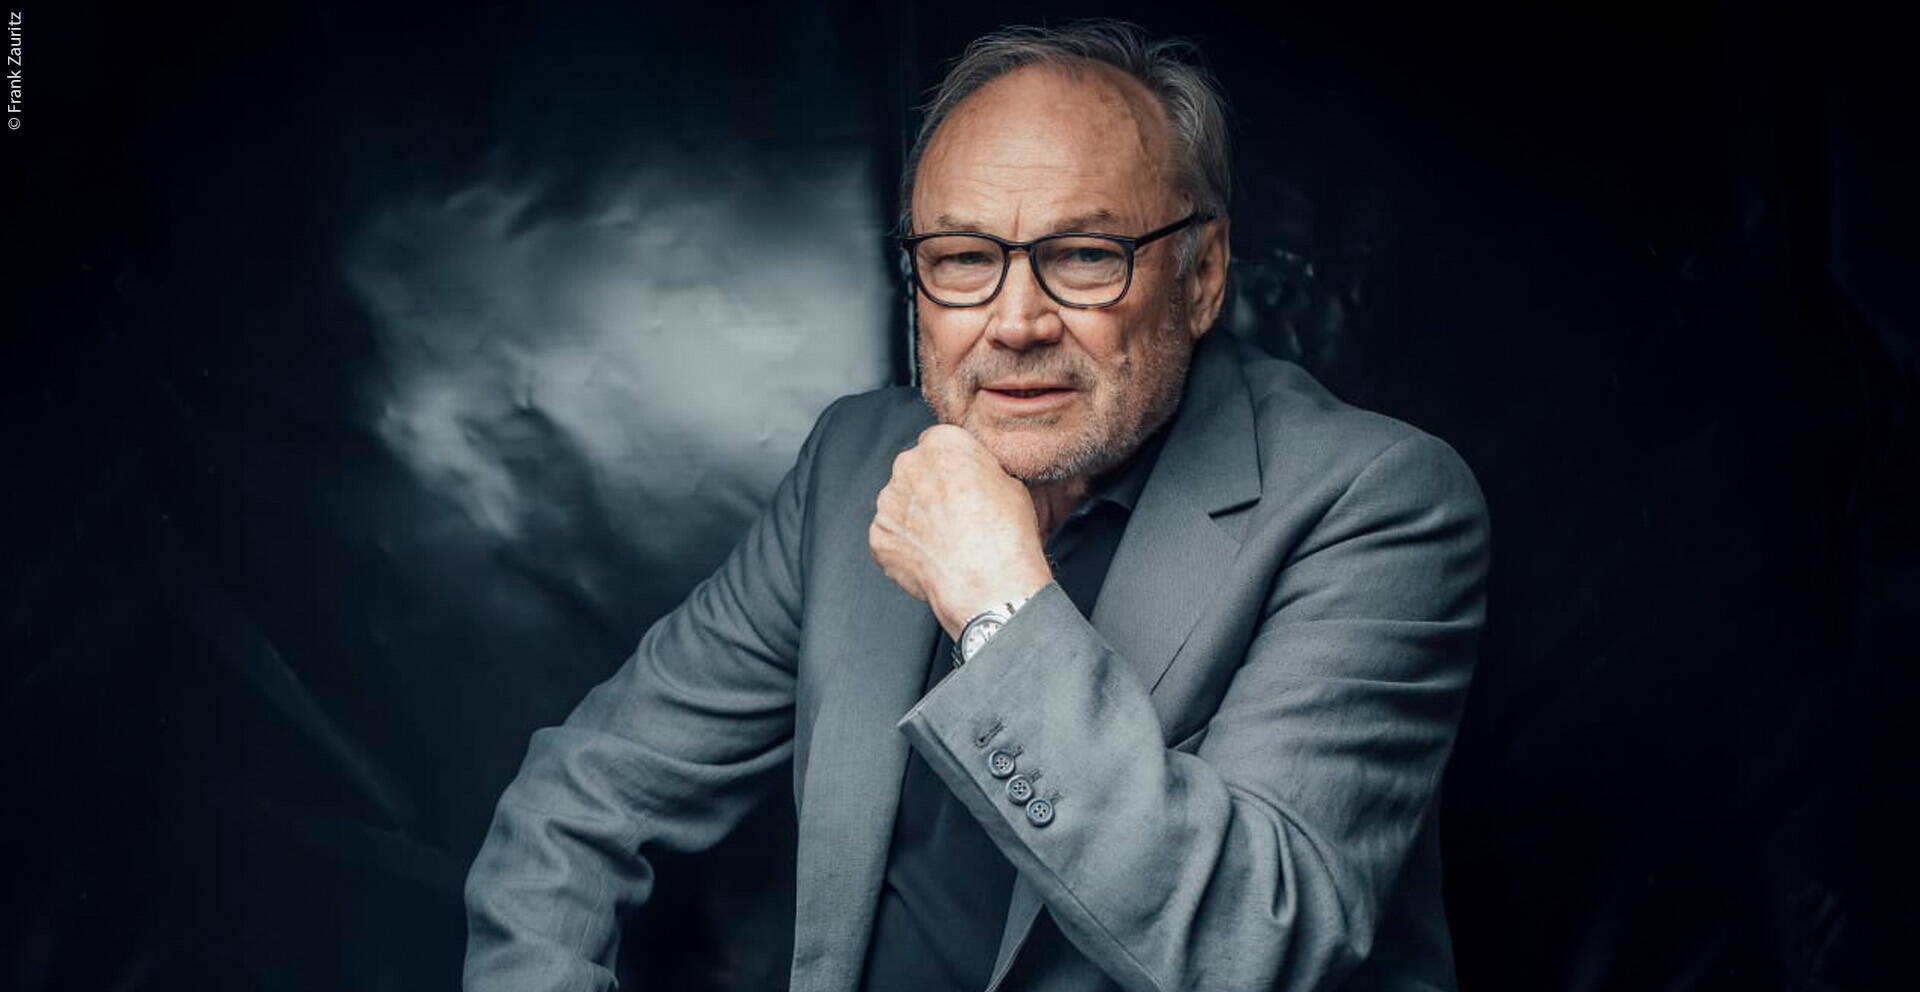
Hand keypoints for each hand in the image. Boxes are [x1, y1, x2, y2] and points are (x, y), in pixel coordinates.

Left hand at [869, 425, 1054, 637]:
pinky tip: (931, 559)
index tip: (965, 485)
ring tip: (945, 542)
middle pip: (915, 471)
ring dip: (916, 517)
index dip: (955, 466)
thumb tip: (975, 478)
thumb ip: (980, 471)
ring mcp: (888, 502)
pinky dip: (906, 547)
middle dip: (930, 489)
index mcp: (941, 443)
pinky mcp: (878, 536)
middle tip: (955, 515)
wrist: (986, 582)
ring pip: (901, 504)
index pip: (940, 444)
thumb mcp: (1011, 484)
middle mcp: (907, 465)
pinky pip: (891, 536)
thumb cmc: (1005, 532)